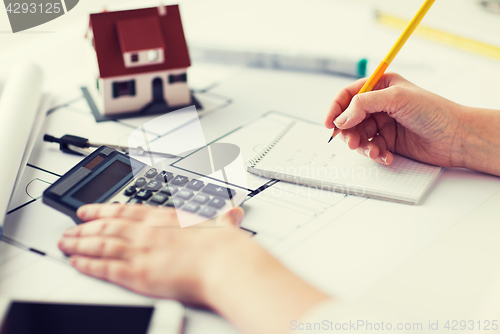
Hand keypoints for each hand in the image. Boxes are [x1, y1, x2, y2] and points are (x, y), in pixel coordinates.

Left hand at [58, 204, 246, 306]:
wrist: (224, 263)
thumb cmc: (223, 246)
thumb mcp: (224, 225)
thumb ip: (224, 219)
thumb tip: (234, 214)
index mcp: (164, 218)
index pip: (125, 211)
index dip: (102, 210)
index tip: (88, 210)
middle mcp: (147, 232)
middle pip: (107, 227)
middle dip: (84, 228)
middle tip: (69, 229)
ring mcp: (141, 251)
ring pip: (100, 244)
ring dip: (79, 244)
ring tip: (65, 244)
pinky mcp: (138, 274)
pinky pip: (106, 268)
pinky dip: (88, 265)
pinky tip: (77, 263)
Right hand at [324, 73, 465, 166]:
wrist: (456, 137)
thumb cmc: (433, 111)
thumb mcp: (396, 98)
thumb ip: (363, 104)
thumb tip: (341, 118)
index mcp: (381, 86)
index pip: (348, 95)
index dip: (335, 109)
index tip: (330, 124)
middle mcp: (380, 105)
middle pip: (349, 118)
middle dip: (348, 132)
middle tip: (352, 142)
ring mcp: (384, 124)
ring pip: (358, 136)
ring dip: (362, 146)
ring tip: (374, 151)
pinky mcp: (389, 142)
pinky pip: (371, 148)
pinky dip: (375, 154)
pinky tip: (386, 156)